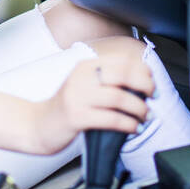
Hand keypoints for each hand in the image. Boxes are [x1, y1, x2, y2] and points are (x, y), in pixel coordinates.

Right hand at [28, 42, 156, 155]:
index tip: (151, 82)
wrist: (37, 125)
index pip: (121, 61)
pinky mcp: (77, 117)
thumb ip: (106, 82)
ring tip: (144, 116)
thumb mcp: (83, 86)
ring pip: (120, 98)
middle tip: (152, 97)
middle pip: (123, 75)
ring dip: (139, 109)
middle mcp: (81, 78)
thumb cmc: (66, 108)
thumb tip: (140, 85)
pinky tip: (134, 128)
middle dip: (145, 85)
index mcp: (85, 67)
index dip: (142, 70)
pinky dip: (129, 124)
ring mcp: (78, 97)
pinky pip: (111, 119)